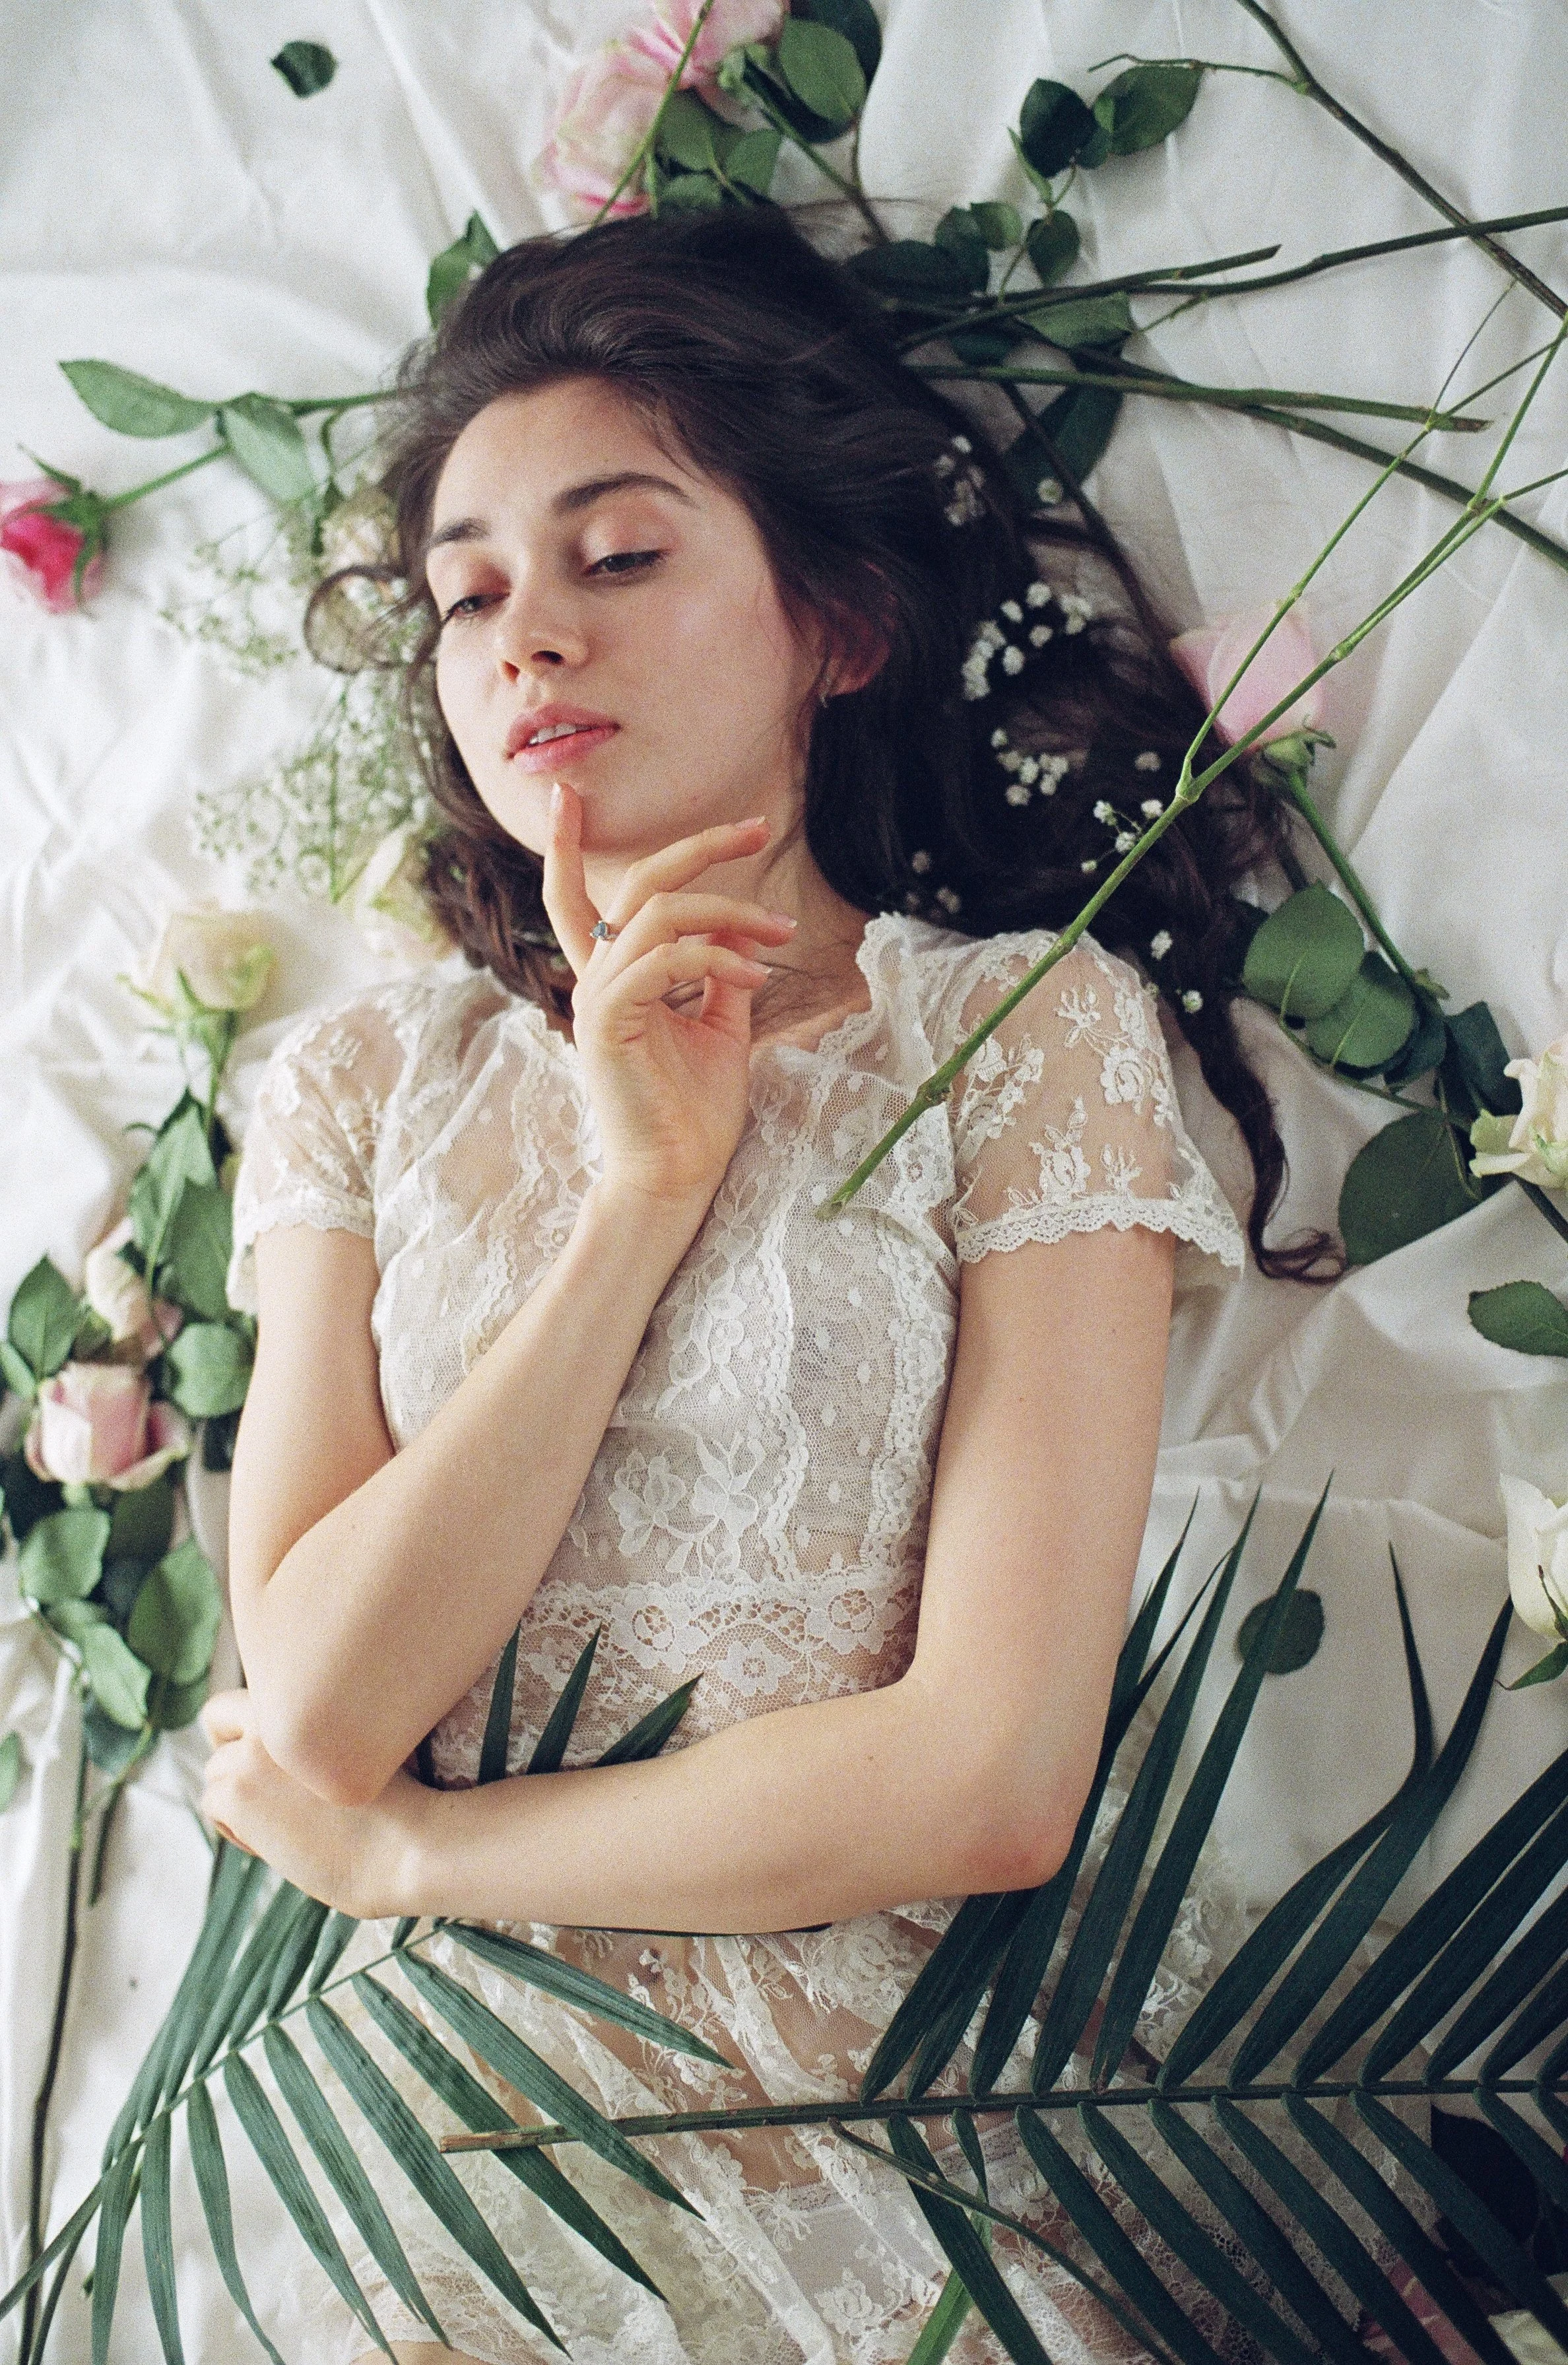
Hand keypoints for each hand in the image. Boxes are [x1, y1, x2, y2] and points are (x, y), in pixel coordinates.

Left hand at [200, 1689, 427, 1919]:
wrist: (412, 1845)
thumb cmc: (407, 1801)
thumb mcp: (369, 1738)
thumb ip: (322, 1727)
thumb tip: (289, 1745)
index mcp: (307, 1689)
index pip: (249, 1691)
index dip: (253, 1725)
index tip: (275, 1759)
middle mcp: (274, 1708)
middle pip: (217, 1720)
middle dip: (234, 1754)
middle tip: (269, 1792)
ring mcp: (251, 1750)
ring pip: (216, 1771)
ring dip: (240, 1798)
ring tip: (288, 1823)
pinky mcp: (238, 1792)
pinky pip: (213, 1805)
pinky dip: (236, 1828)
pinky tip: (280, 1841)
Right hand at [542, 786, 796, 1207]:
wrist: (677, 1177)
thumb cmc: (695, 1112)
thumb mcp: (720, 1028)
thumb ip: (719, 973)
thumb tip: (737, 926)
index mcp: (614, 979)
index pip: (576, 899)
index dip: (568, 845)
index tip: (569, 793)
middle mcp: (597, 981)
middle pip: (634, 885)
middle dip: (696, 847)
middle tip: (757, 826)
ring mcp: (597, 1000)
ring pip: (655, 915)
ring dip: (728, 911)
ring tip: (780, 934)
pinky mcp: (608, 1023)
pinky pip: (663, 962)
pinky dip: (714, 958)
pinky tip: (755, 976)